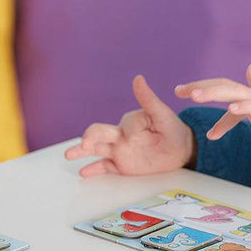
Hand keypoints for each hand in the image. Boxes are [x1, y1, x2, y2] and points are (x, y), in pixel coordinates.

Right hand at [64, 75, 194, 177]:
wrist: (181, 150)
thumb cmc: (172, 129)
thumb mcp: (162, 114)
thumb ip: (148, 99)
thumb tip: (138, 78)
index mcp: (129, 122)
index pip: (123, 126)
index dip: (129, 132)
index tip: (137, 136)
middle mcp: (120, 135)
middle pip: (99, 133)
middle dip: (89, 137)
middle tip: (84, 144)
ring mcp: (119, 150)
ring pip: (96, 149)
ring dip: (81, 151)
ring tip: (68, 155)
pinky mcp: (121, 165)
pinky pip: (105, 167)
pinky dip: (93, 169)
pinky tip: (83, 172)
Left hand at [175, 63, 250, 147]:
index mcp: (248, 92)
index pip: (221, 87)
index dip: (201, 87)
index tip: (180, 92)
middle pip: (222, 86)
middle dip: (200, 88)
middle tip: (179, 91)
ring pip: (233, 93)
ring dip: (213, 93)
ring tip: (195, 97)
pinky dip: (242, 107)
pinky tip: (230, 108)